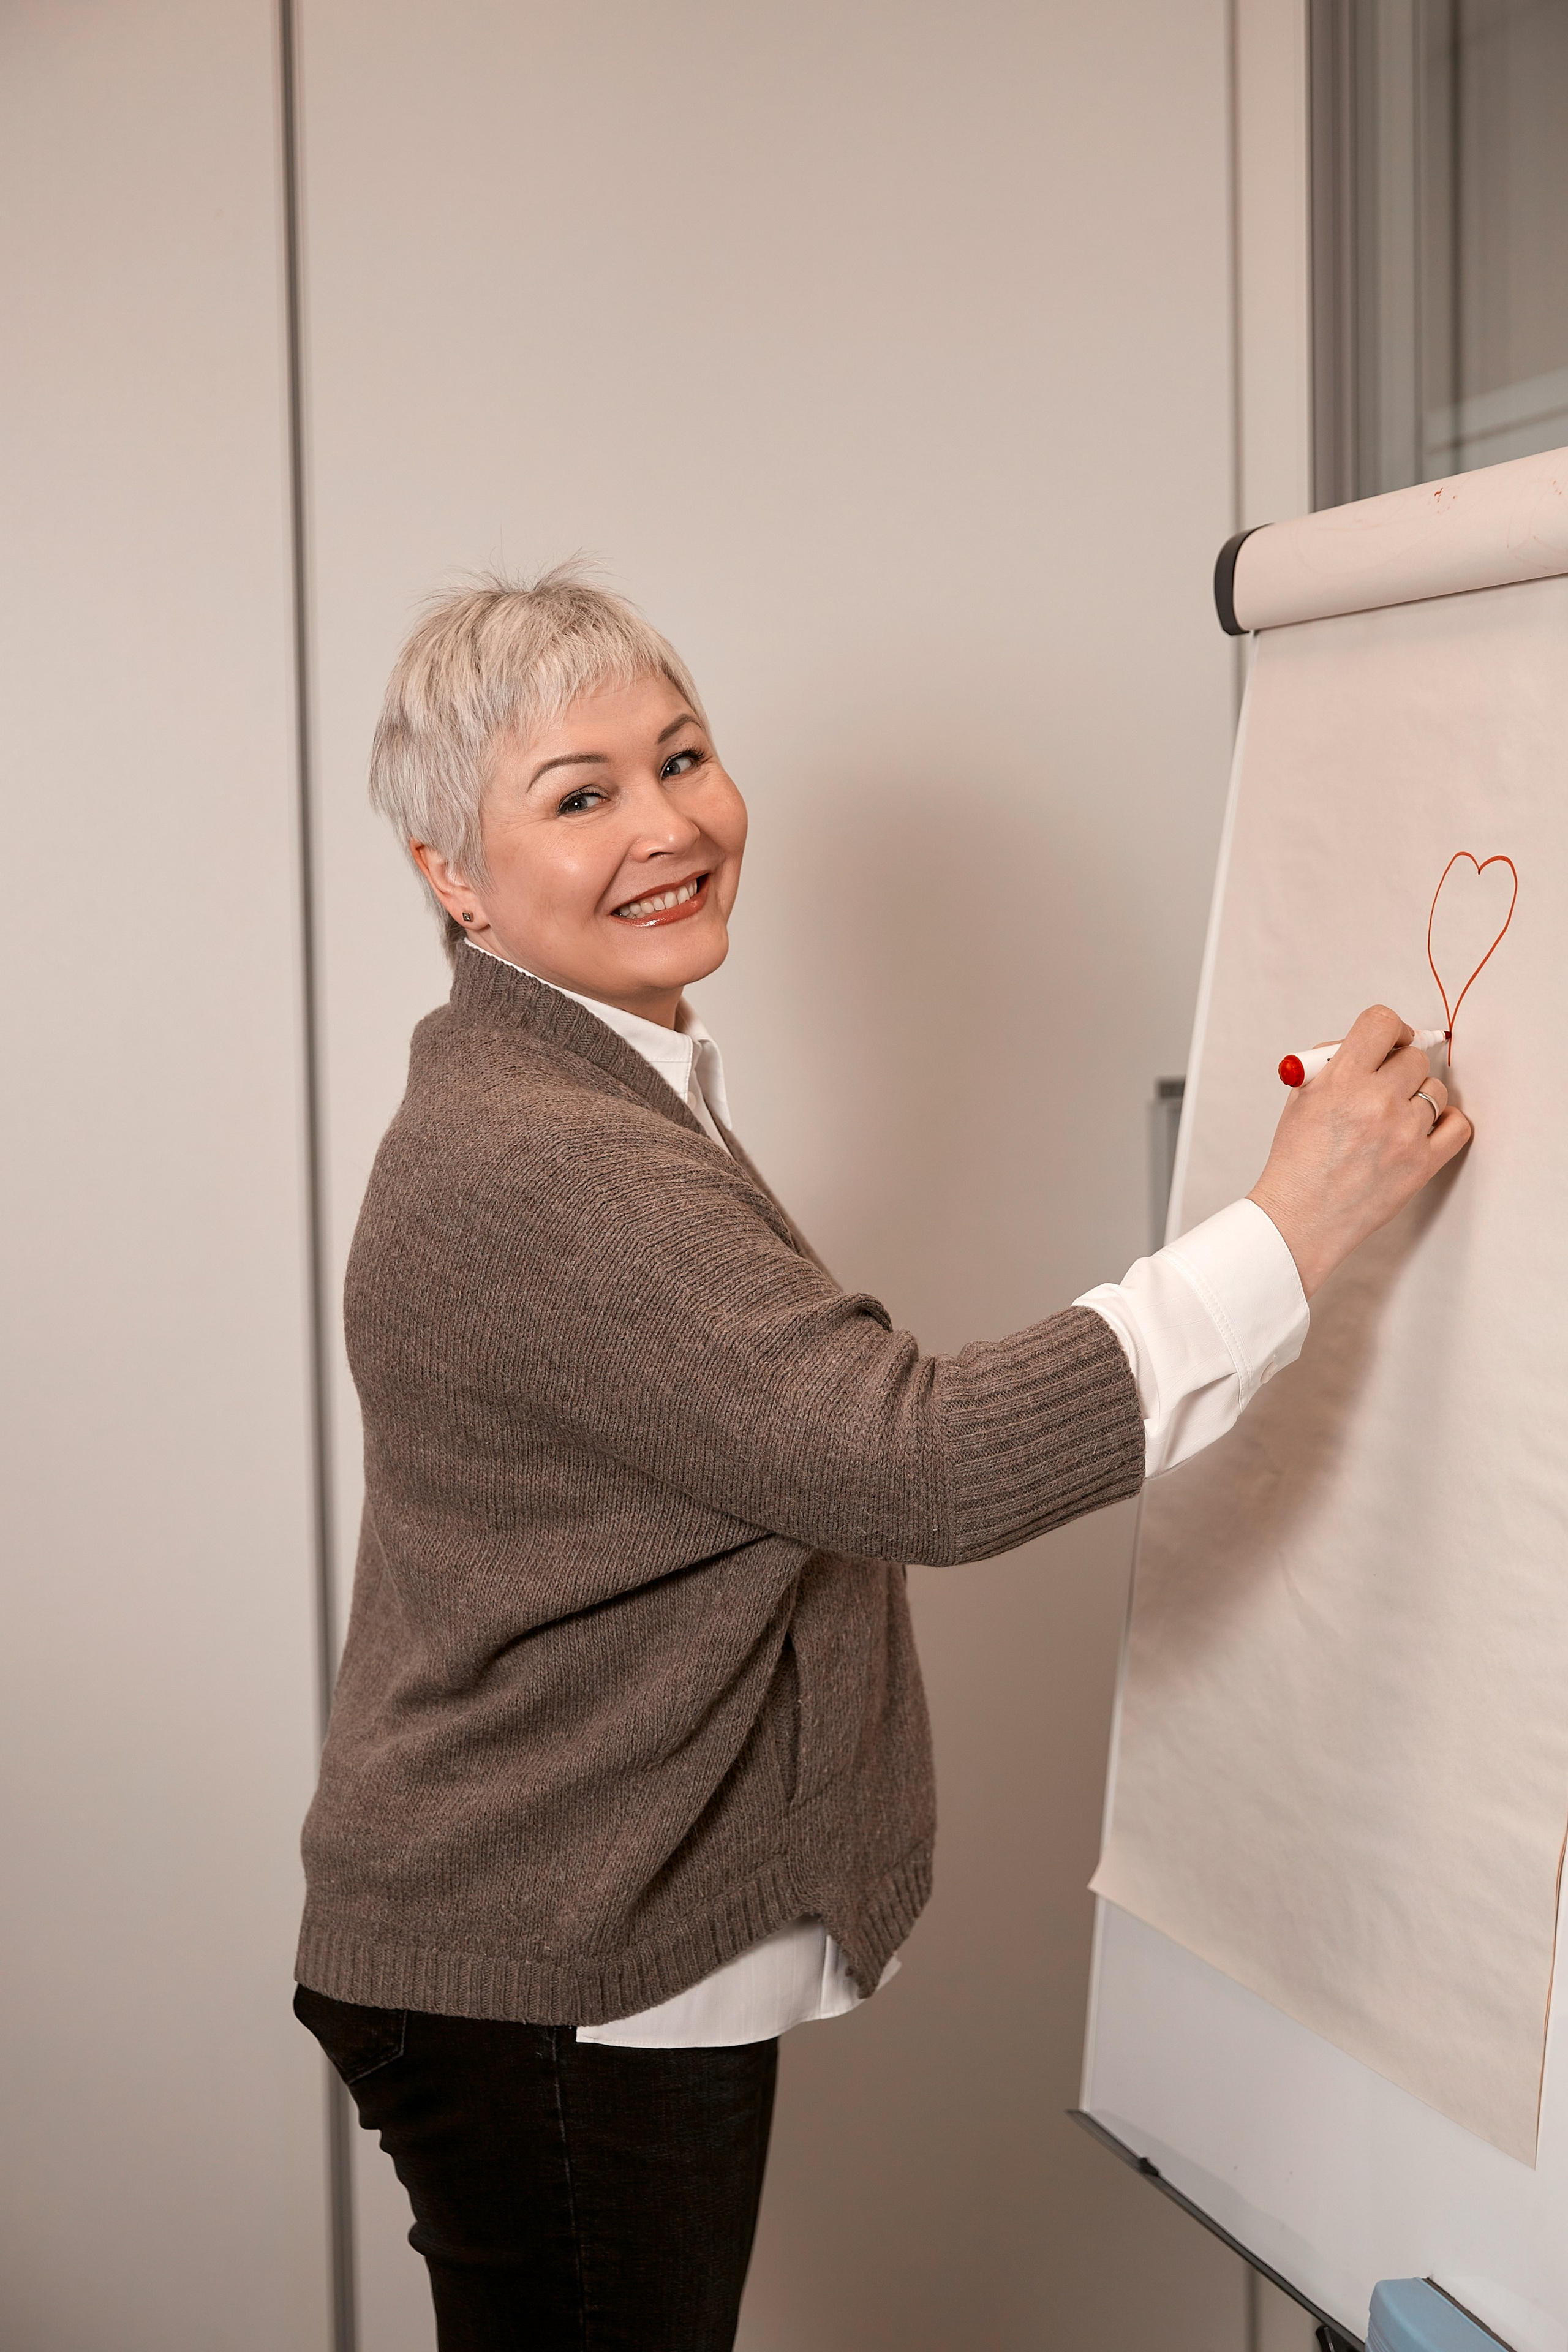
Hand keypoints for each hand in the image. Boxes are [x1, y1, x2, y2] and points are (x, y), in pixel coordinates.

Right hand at [1247, 1005, 1472, 1297]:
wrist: (1299, 1219)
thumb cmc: (1297, 1164)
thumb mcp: (1301, 1100)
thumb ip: (1332, 1065)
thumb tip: (1366, 1045)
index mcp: (1340, 1080)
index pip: (1381, 1023)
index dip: (1390, 1028)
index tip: (1390, 1041)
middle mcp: (1375, 1102)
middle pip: (1414, 1058)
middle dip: (1400, 1070)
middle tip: (1385, 1088)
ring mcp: (1403, 1133)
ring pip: (1436, 1090)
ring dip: (1419, 1099)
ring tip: (1394, 1119)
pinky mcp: (1422, 1163)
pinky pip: (1458, 1125)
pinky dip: (1446, 1123)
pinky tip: (1425, 1129)